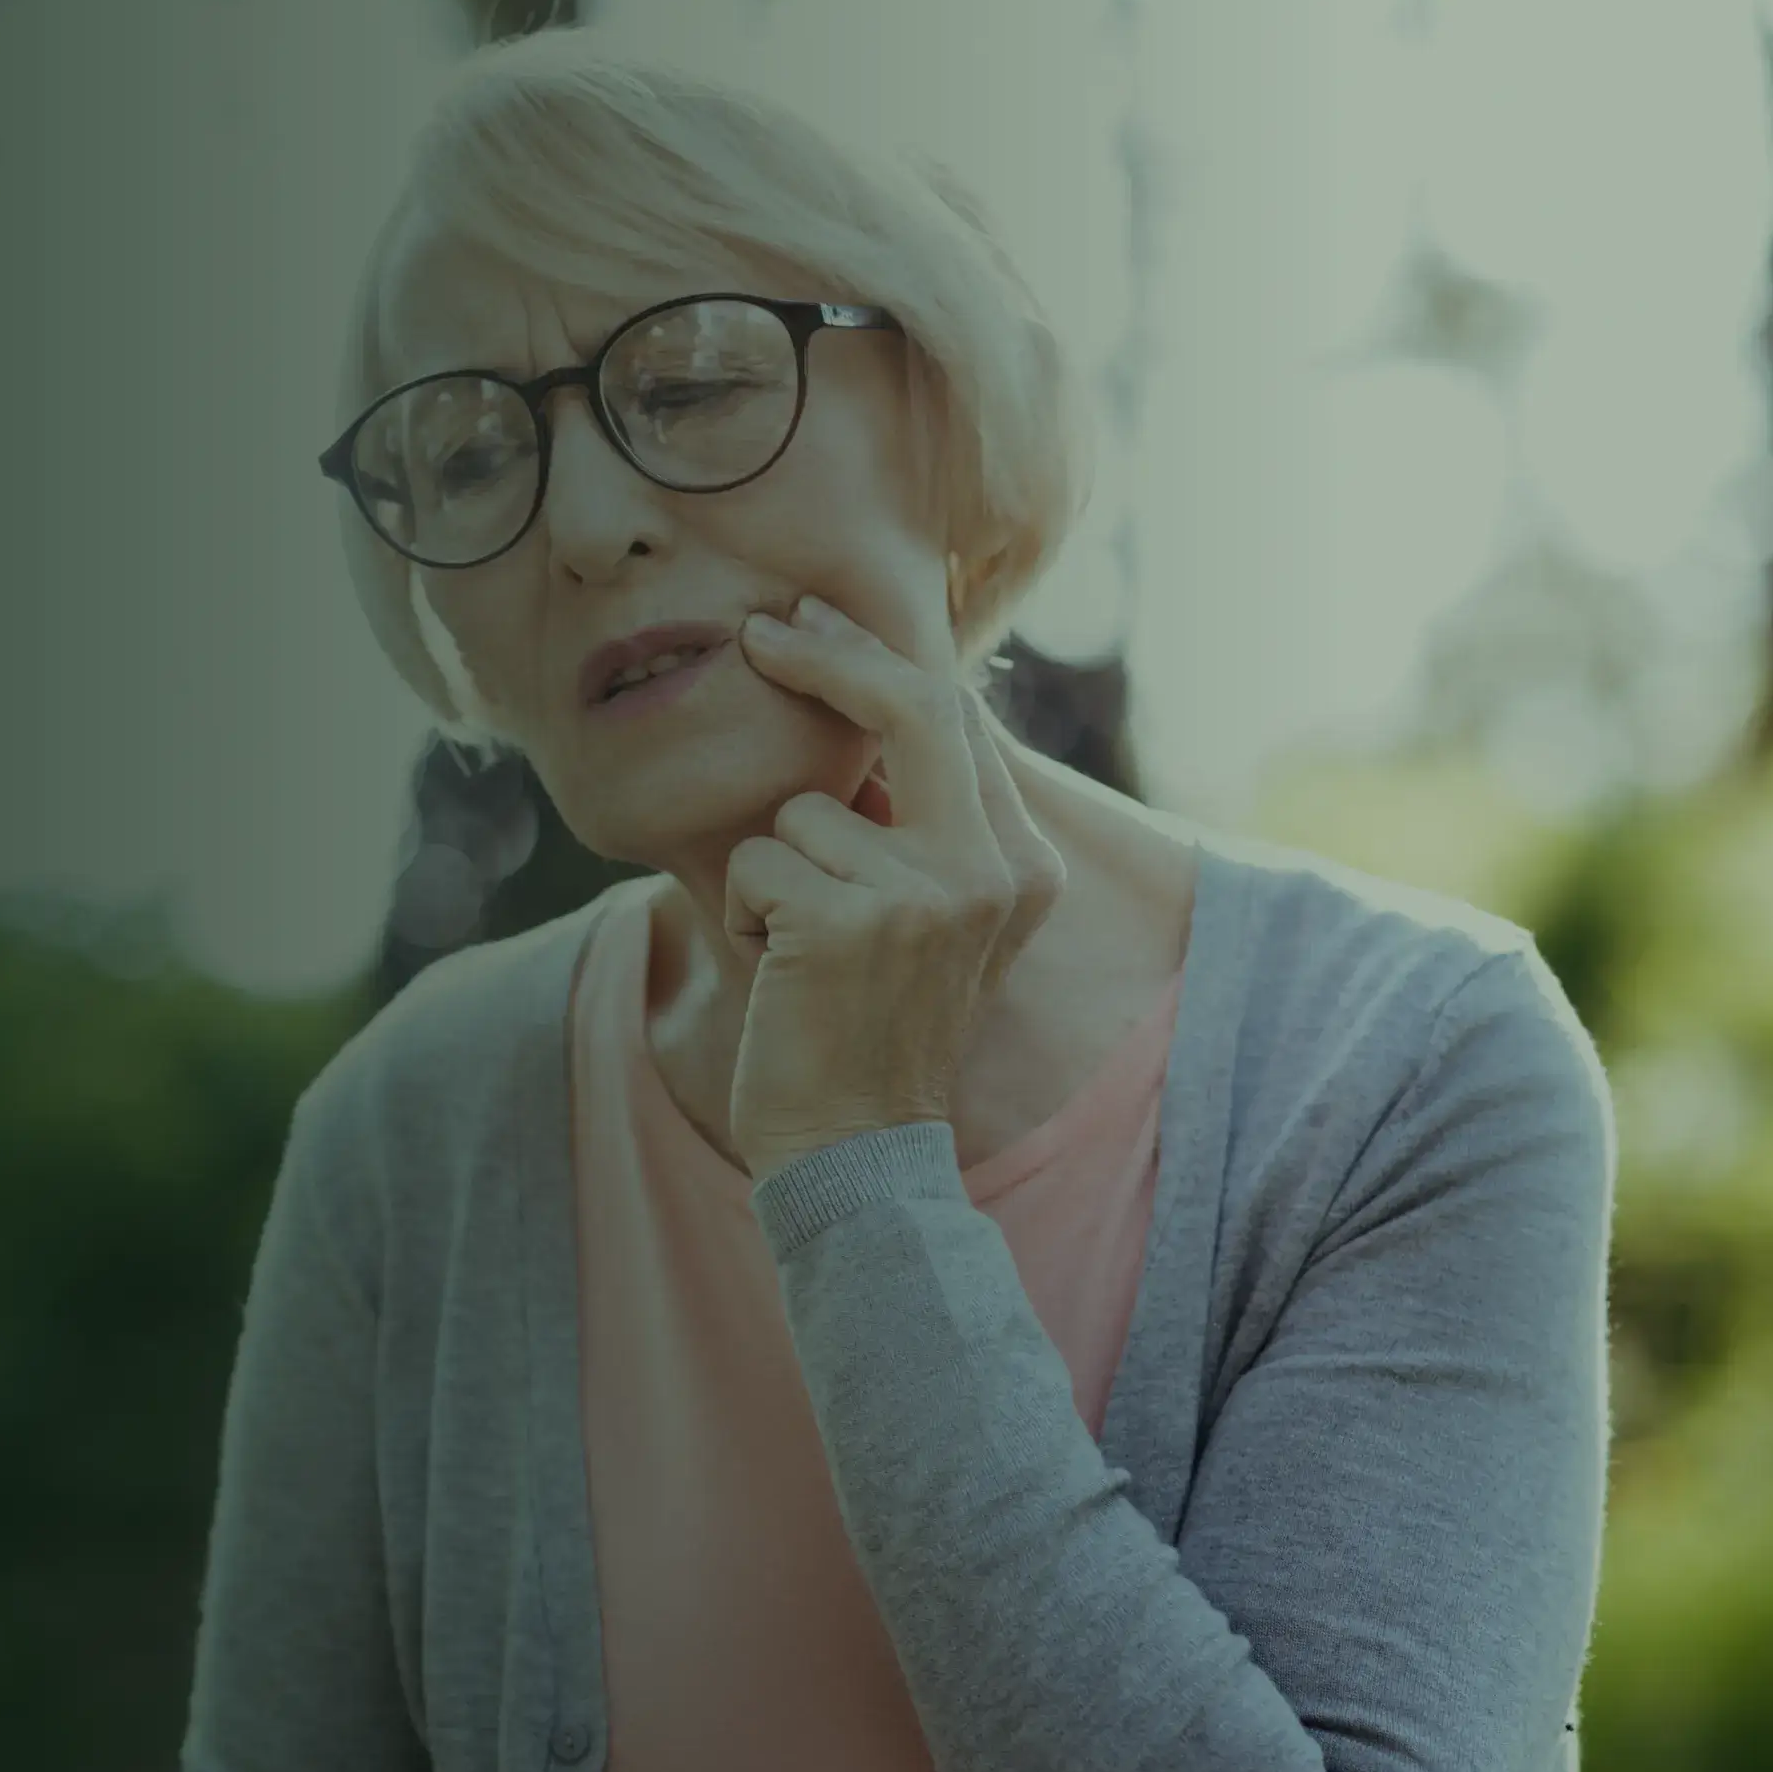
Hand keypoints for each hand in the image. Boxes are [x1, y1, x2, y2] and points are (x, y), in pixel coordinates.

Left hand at [719, 594, 1065, 1183]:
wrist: (857, 1150)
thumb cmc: (872, 1027)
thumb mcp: (936, 922)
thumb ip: (930, 824)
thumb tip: (887, 695)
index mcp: (1024, 864)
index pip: (960, 721)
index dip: (881, 660)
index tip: (816, 621)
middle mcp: (992, 870)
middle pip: (914, 708)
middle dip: (829, 656)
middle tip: (761, 630)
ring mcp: (926, 893)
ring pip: (802, 811)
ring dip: (775, 873)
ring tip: (804, 949)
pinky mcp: (850, 920)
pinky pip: (758, 860)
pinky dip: (748, 912)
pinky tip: (783, 972)